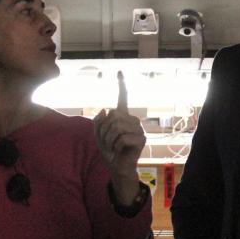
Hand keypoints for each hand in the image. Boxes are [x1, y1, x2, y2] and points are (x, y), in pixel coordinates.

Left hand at [93, 71, 145, 203]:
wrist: (117, 167)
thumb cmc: (110, 151)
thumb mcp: (98, 136)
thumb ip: (99, 122)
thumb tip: (105, 109)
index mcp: (122, 117)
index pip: (122, 98)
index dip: (121, 85)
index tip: (119, 71)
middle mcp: (132, 120)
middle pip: (113, 117)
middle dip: (105, 131)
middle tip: (108, 142)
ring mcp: (138, 129)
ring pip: (117, 127)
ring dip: (109, 139)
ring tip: (113, 146)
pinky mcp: (141, 139)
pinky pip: (122, 137)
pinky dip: (116, 145)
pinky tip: (120, 149)